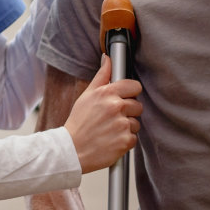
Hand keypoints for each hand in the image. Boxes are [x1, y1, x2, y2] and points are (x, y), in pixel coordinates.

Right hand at [61, 54, 141, 172]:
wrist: (71, 150)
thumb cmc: (78, 122)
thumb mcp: (87, 95)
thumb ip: (101, 76)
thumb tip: (108, 58)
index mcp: (107, 93)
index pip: (134, 86)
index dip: (130, 93)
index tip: (124, 99)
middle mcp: (116, 107)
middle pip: (138, 106)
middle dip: (128, 112)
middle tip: (112, 118)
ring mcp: (122, 125)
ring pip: (136, 123)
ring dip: (126, 128)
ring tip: (110, 131)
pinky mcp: (125, 141)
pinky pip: (134, 138)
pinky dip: (125, 141)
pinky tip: (111, 140)